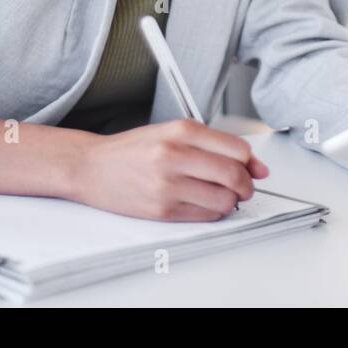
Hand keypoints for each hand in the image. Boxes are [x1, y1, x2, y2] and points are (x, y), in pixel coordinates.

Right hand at [66, 119, 268, 220]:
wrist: (91, 167)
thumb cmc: (133, 149)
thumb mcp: (172, 133)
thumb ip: (213, 145)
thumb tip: (255, 165)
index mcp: (181, 131)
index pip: (237, 150)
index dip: (251, 163)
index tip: (252, 168)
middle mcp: (174, 155)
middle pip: (234, 175)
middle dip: (247, 185)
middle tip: (244, 187)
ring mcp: (167, 184)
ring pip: (224, 199)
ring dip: (232, 201)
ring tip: (222, 195)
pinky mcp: (161, 209)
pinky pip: (205, 215)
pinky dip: (214, 212)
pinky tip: (205, 203)